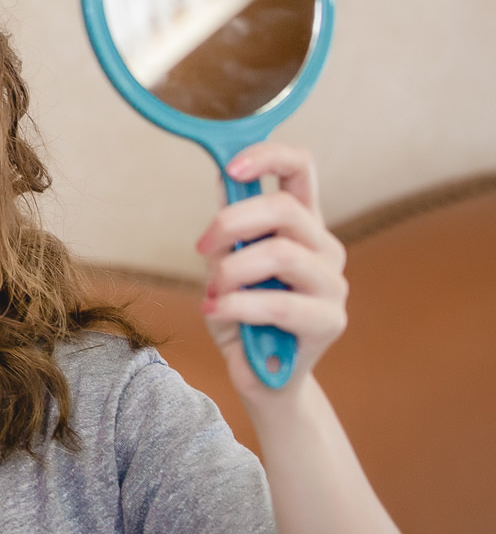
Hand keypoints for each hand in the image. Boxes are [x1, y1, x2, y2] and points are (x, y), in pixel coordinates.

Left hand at [195, 143, 349, 400]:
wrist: (259, 376)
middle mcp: (324, 248)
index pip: (302, 170)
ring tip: (214, 292)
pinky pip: (277, 303)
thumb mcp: (224, 264)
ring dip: (233, 271)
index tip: (231, 166)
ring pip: (282, 254)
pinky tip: (217, 312)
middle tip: (201, 246)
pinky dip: (236, 305)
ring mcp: (332, 285)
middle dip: (232, 221)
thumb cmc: (241, 314)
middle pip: (286, 209)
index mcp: (301, 225)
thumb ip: (229, 229)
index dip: (269, 157)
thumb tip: (224, 181)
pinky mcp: (330, 322)